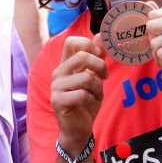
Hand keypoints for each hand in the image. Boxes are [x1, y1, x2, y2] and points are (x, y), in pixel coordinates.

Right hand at [51, 36, 106, 152]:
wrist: (78, 127)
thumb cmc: (86, 101)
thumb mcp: (95, 77)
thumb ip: (96, 57)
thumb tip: (100, 35)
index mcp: (66, 64)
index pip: (71, 42)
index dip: (88, 45)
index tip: (99, 56)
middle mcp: (58, 72)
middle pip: (82, 56)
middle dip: (100, 66)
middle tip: (104, 77)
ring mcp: (56, 86)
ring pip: (86, 77)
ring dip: (98, 88)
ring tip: (96, 95)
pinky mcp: (58, 101)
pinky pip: (82, 94)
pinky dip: (92, 99)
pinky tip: (90, 103)